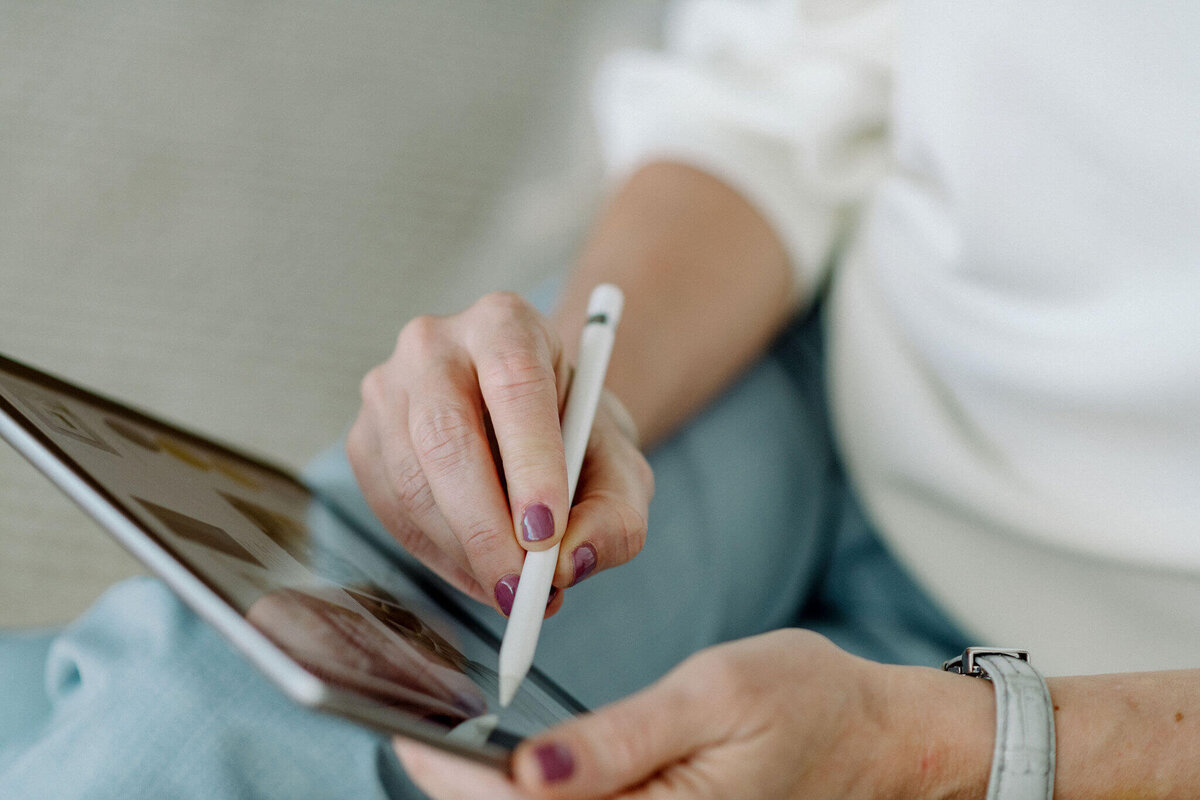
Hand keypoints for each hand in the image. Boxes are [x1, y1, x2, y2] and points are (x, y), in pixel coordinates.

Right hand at [347, 292, 653, 615]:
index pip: (514, 383)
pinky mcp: (365, 439)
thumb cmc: (577, 441)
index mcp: (505, 323)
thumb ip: (614, 517)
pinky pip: (391, 509)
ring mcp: (388, 389)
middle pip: (445, 434)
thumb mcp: (621, 471)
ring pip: (412, 481)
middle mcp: (434, 344)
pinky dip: (439, 557)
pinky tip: (480, 573)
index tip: (547, 533)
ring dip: (464, 552)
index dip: (530, 461)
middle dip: (484, 525)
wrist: (536, 426)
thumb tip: (568, 564)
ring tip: (515, 589)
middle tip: (521, 587)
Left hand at [395, 629, 994, 798]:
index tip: (405, 735)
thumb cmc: (805, 702)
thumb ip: (621, 740)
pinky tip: (511, 772)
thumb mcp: (713, 694)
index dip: (456, 782)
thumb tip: (529, 770)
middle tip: (413, 734)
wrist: (876, 739)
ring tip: (447, 751)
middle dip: (462, 796)